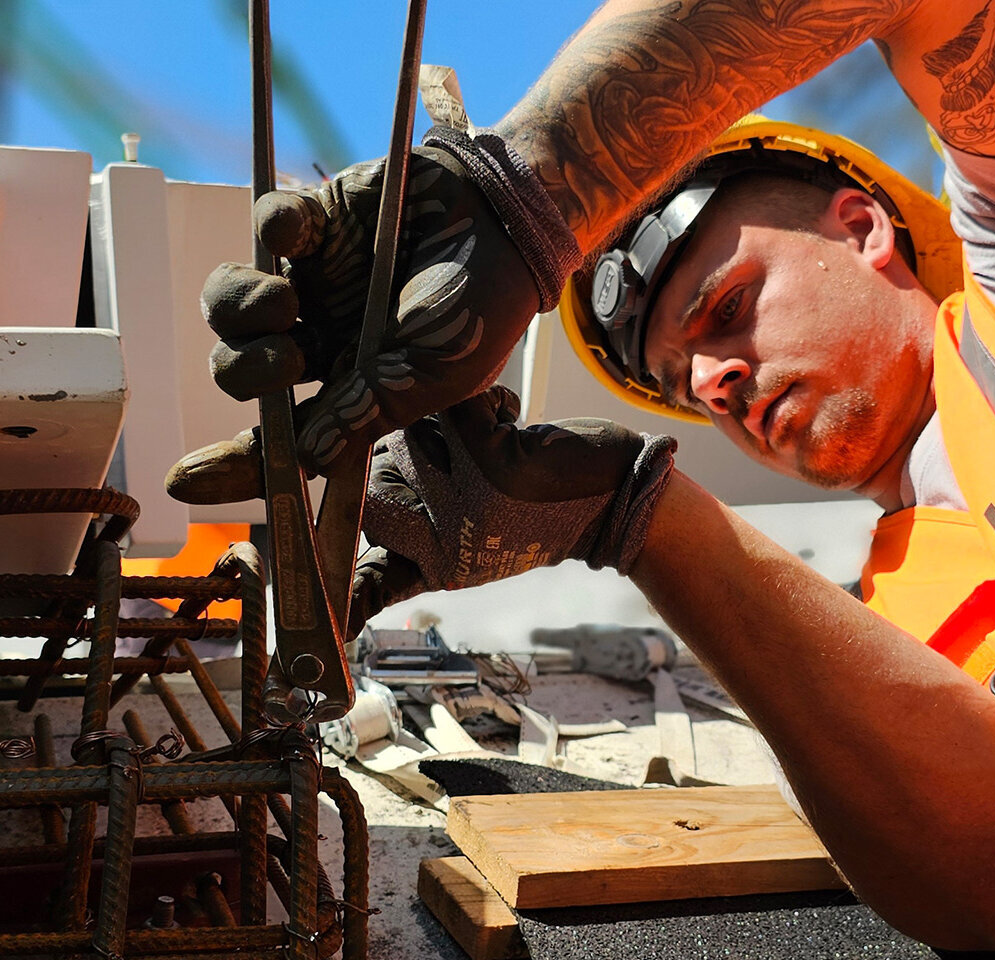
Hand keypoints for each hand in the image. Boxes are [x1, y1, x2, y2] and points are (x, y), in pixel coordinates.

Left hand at [175, 127, 577, 501]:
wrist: (507, 221)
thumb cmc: (483, 307)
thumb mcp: (435, 377)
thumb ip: (370, 412)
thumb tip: (306, 459)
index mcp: (352, 389)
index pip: (281, 436)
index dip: (232, 461)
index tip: (187, 480)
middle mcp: (322, 339)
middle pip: (240, 369)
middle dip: (246, 372)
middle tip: (287, 359)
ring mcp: (312, 281)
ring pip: (231, 304)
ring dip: (240, 308)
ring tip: (282, 299)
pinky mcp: (314, 222)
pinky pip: (266, 226)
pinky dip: (271, 228)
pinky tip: (299, 231)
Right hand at [346, 385, 675, 616]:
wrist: (617, 503)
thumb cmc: (543, 518)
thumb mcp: (475, 553)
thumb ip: (414, 555)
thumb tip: (352, 567)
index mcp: (438, 567)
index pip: (371, 569)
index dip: (344, 579)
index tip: (322, 599)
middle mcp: (447, 541)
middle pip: (376, 480)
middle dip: (404, 455)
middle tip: (453, 455)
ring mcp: (468, 501)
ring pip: (411, 435)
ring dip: (450, 425)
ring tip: (492, 443)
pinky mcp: (492, 459)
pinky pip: (456, 405)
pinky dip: (489, 402)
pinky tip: (514, 424)